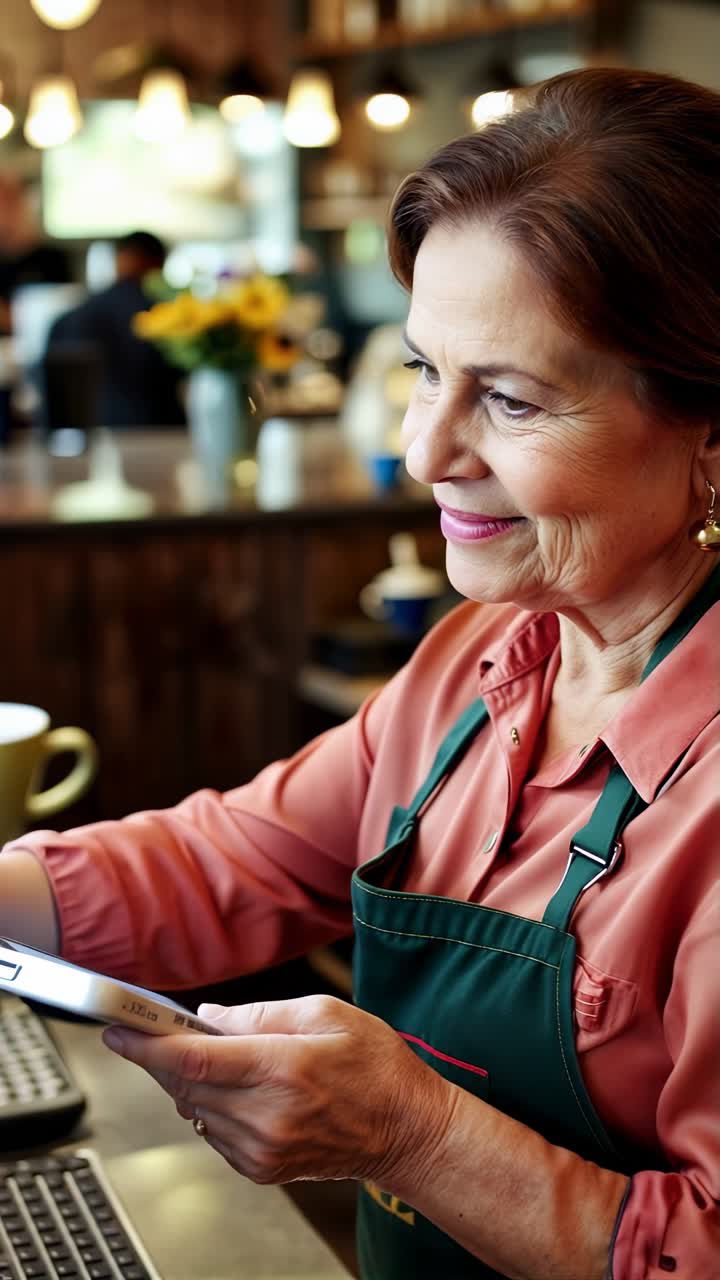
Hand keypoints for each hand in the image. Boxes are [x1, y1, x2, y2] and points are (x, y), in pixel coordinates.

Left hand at [102, 995, 455, 1188]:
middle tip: (164, 1032)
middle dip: (165, 1056)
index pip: (194, 1060)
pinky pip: (213, 1133)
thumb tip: (208, 1018)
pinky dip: (212, 1107)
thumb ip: (260, 1014)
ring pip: (194, 1110)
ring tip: (224, 1059)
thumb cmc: (377, 1067)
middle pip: (184, 1086)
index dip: (147, 1045)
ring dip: (191, 1082)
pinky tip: (242, 1089)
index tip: (118, 1031)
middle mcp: (267, 1116)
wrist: (408, 1131)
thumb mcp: (327, 1013)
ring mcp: (262, 1149)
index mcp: (283, 1068)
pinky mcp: (262, 1169)